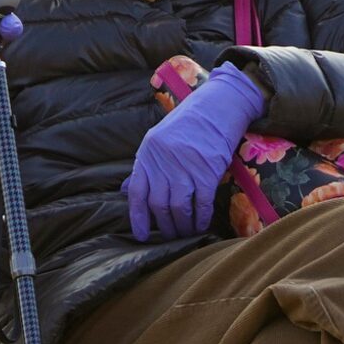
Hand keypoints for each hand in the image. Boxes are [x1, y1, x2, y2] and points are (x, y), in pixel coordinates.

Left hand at [122, 63, 268, 241]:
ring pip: (179, 207)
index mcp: (148, 154)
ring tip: (186, 234)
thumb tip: (127, 191)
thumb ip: (144, 166)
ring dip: (182, 225)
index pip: (137, 192)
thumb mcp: (158, 140)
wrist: (217, 107)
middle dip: (164, 225)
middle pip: (159, 204)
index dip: (138, 217)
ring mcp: (186, 167)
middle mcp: (164, 162)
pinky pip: (202, 202)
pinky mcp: (208, 170)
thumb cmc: (188, 124)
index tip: (142, 235)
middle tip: (170, 236)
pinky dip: (201, 217)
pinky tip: (202, 225)